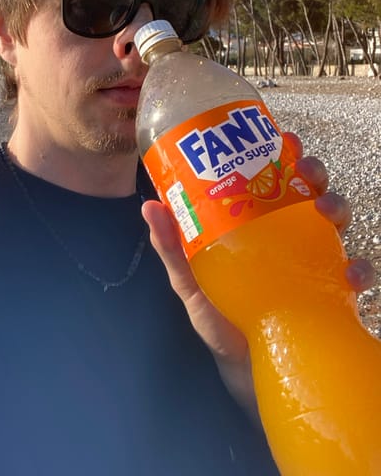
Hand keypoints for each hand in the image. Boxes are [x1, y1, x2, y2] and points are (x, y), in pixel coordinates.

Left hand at [141, 131, 374, 416]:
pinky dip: (359, 269)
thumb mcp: (190, 282)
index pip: (274, 179)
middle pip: (310, 190)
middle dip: (315, 172)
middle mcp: (289, 236)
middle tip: (307, 168)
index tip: (284, 136)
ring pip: (337, 221)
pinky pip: (356, 275)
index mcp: (258, 225)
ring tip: (327, 209)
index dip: (284, 153)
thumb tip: (149, 206)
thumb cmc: (217, 318)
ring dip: (338, 206)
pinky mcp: (332, 294)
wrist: (243, 371)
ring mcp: (314, 263)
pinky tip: (349, 273)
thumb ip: (172, 248)